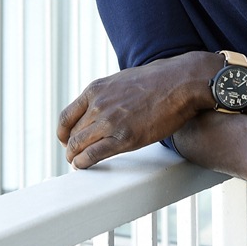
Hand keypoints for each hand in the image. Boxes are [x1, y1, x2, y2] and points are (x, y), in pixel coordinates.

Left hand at [56, 52, 216, 168]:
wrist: (182, 82)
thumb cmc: (161, 79)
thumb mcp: (124, 79)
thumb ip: (109, 94)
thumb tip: (104, 106)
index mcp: (96, 89)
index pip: (66, 117)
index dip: (63, 132)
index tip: (66, 139)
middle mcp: (98, 105)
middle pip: (71, 134)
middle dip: (71, 147)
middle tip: (75, 155)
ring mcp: (110, 122)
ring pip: (78, 146)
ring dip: (75, 157)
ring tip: (78, 162)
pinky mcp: (124, 138)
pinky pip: (92, 156)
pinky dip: (83, 164)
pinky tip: (84, 166)